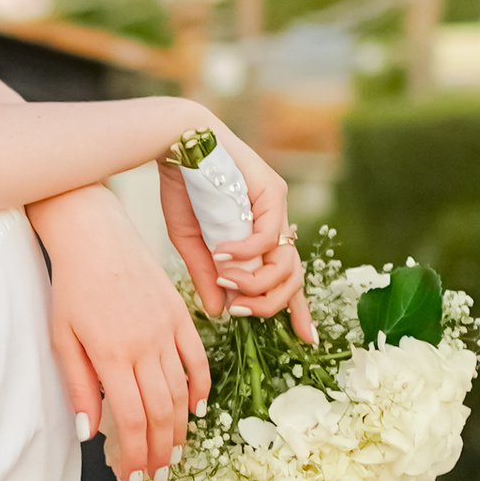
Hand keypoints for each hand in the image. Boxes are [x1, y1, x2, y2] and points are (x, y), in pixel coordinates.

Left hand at [30, 184, 209, 480]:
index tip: (135, 477)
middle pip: (160, 412)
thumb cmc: (71, 288)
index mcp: (111, 355)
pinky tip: (196, 411)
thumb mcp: (62, 338)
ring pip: (181, 392)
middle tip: (157, 475)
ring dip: (179, 429)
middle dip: (159, 450)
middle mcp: (144, 346)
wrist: (95, 237)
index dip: (136, 454)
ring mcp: (166, 330)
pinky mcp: (179, 315)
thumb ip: (78, 387)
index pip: (131, 419)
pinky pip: (197, 359)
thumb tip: (87, 433)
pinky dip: (200, 388)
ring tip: (174, 453)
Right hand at [158, 121, 315, 344]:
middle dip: (269, 303)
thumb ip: (207, 277)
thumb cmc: (182, 188)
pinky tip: (222, 254)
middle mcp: (276, 221)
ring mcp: (277, 206)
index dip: (298, 308)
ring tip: (224, 279)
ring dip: (255, 282)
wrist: (174, 142)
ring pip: (286, 263)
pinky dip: (246, 253)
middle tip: (241, 310)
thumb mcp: (191, 243)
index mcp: (261, 233)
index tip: (306, 338)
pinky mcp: (272, 191)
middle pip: (292, 277)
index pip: (288, 276)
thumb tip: (220, 313)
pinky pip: (268, 237)